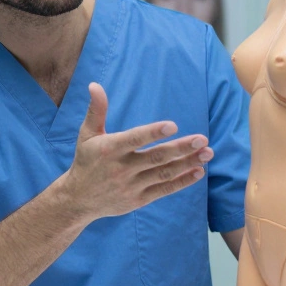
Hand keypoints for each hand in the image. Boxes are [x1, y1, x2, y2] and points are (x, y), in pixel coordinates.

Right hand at [56, 82, 213, 220]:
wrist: (78, 199)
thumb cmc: (86, 161)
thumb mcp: (86, 135)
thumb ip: (96, 110)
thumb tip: (95, 85)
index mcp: (109, 149)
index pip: (134, 139)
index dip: (152, 133)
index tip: (172, 126)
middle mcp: (121, 169)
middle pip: (156, 158)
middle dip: (181, 148)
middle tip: (203, 139)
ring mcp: (131, 186)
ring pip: (164, 173)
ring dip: (187, 163)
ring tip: (208, 153)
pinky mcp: (138, 200)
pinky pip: (164, 190)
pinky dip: (182, 181)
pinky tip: (198, 171)